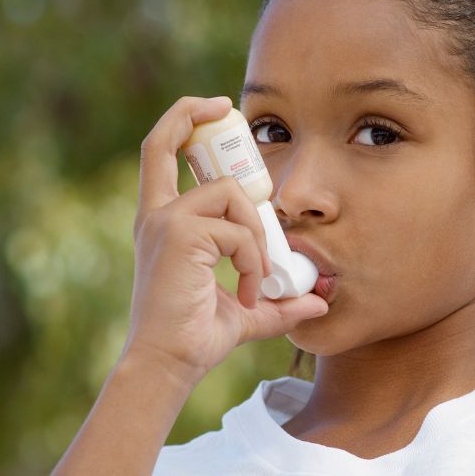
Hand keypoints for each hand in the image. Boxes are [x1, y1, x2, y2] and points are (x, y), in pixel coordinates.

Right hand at [124, 95, 328, 377]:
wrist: (168, 366)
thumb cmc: (195, 339)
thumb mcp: (246, 312)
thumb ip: (278, 301)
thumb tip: (318, 302)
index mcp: (162, 221)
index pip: (159, 151)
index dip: (184, 118)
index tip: (217, 109)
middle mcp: (156, 214)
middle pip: (168, 139)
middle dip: (200, 117)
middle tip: (241, 152)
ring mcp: (165, 222)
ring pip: (230, 195)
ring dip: (256, 236)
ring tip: (258, 278)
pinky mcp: (179, 235)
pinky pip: (239, 231)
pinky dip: (255, 261)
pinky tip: (249, 291)